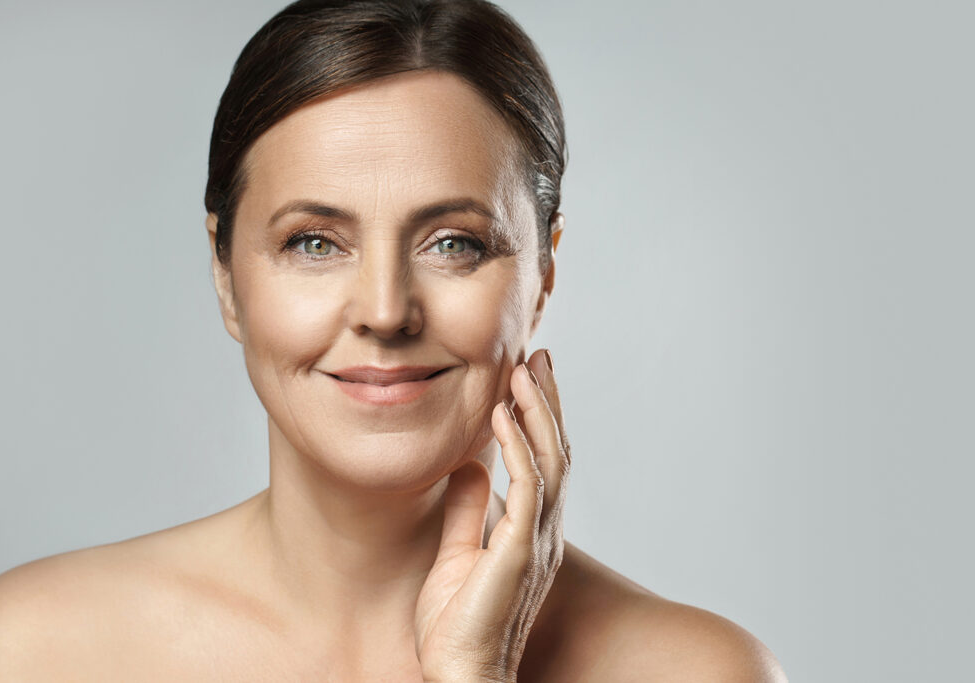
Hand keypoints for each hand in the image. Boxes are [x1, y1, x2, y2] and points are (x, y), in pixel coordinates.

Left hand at [414, 348, 570, 681]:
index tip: (528, 377)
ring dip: (537, 412)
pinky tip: (503, 414)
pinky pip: (528, 487)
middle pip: (556, 452)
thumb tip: (471, 467)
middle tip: (538, 356)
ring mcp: (537, 540)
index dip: (539, 418)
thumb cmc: (457, 627)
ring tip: (521, 370)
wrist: (461, 677)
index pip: (543, 462)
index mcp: (530, 531)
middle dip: (548, 402)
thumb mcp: (458, 554)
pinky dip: (519, 446)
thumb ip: (469, 511)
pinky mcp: (521, 551)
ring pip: (549, 461)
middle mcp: (543, 531)